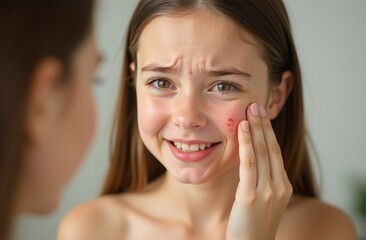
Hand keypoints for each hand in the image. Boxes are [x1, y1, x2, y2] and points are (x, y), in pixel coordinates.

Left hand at [227, 103, 292, 239]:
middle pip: (271, 148)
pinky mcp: (253, 196)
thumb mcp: (264, 200)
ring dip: (255, 129)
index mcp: (283, 186)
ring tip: (250, 110)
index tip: (261, 115)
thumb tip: (252, 160)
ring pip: (262, 153)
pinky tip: (242, 129)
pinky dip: (246, 144)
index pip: (276, 153)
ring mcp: (268, 191)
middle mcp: (279, 186)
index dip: (268, 132)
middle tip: (256, 105)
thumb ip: (262, 181)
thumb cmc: (253, 224)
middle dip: (263, 125)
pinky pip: (249, 165)